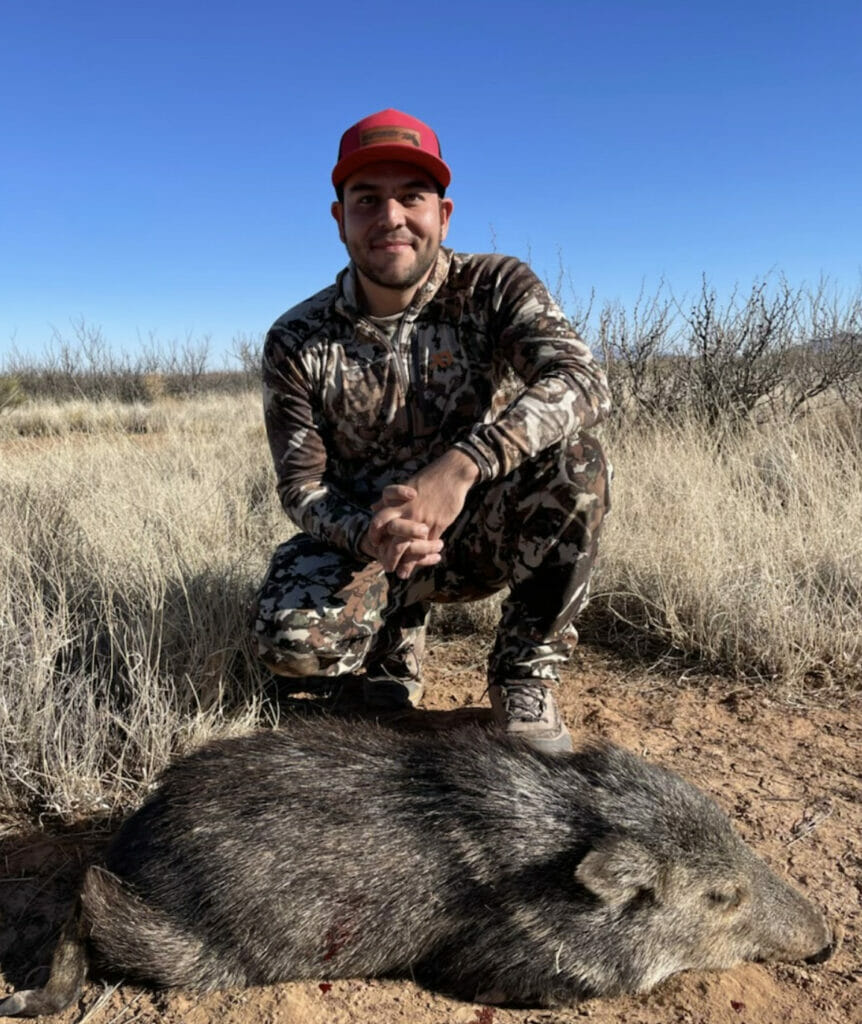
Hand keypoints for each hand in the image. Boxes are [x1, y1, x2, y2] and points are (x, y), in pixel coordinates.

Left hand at [363, 450, 479, 578]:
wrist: (452, 473)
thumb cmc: (429, 479)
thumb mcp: (405, 486)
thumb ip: (389, 500)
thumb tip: (373, 507)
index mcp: (396, 502)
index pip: (378, 522)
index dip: (374, 536)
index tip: (375, 545)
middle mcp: (406, 511)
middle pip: (390, 537)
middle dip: (387, 555)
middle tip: (387, 566)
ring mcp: (421, 519)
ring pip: (408, 545)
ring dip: (404, 562)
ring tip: (402, 573)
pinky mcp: (437, 524)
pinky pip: (427, 545)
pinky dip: (423, 556)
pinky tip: (422, 563)